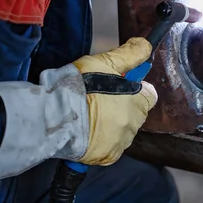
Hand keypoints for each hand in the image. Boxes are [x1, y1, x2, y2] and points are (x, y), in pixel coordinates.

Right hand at [73, 37, 156, 165]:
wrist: (53, 115)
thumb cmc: (79, 87)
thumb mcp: (105, 62)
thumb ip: (130, 54)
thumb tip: (145, 46)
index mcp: (138, 101)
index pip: (149, 95)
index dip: (135, 89)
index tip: (119, 86)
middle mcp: (133, 124)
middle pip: (135, 113)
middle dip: (122, 106)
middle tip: (97, 99)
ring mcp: (121, 142)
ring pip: (122, 130)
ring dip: (110, 124)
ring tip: (87, 114)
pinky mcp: (106, 156)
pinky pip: (110, 148)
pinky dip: (101, 141)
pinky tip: (86, 130)